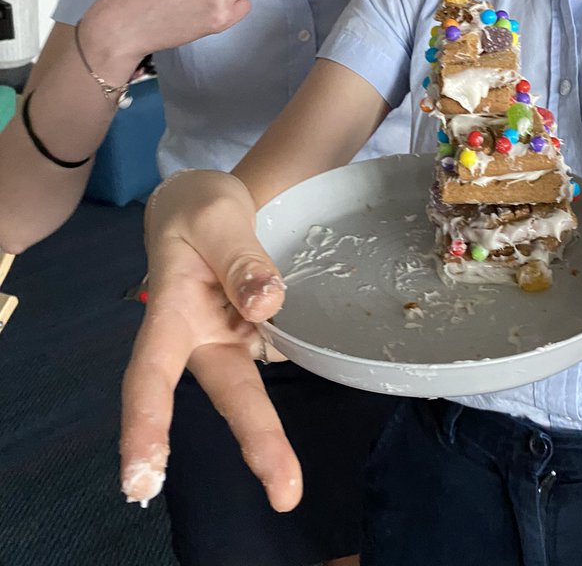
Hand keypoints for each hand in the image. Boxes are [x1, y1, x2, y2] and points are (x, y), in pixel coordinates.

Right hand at [120, 170, 300, 510]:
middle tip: (283, 493)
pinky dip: (302, 362)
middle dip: (254, 440)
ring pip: (252, 387)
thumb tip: (267, 303)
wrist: (207, 201)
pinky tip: (326, 368)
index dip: (146, 422)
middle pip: (227, 390)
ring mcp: (231, 338)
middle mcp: (200, 337)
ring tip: (289, 484)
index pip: (152, 371)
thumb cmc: (198, 210)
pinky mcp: (256, 333)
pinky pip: (279, 351)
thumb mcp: (218, 217)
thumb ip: (240, 259)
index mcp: (171, 309)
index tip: (143, 476)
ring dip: (270, 434)